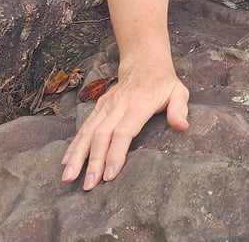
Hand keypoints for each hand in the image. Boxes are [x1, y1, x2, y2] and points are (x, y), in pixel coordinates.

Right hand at [61, 64, 189, 190]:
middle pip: (102, 135)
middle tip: (89, 185)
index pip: (124, 132)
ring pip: (88, 132)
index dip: (115, 153)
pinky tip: (66, 162)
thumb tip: (182, 126)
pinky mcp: (98, 107)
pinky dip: (74, 145)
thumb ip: (179, 109)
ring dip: (78, 156)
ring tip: (69, 178)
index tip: (109, 175)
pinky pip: (84, 127)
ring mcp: (106, 106)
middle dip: (94, 162)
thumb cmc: (163, 84)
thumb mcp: (178, 92)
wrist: (144, 64)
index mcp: (139, 104)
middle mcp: (118, 105)